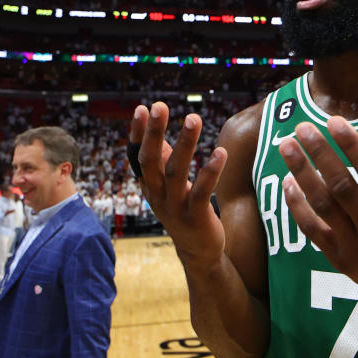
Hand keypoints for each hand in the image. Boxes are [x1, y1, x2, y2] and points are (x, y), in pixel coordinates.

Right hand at [129, 102, 226, 267]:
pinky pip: (201, 192)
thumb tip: (155, 128)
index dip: (137, 133)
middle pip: (151, 160)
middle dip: (154, 132)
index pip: (137, 155)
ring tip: (193, 119)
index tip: (141, 108)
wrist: (198, 251)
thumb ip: (163, 159)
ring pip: (176, 172)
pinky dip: (210, 172)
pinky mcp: (196, 218)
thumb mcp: (169, 185)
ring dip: (185, 144)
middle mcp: (157, 195)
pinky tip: (221, 152)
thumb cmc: (184, 210)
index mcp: (149, 185)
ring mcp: (175, 208)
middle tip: (159, 105)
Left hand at [278, 117, 357, 302]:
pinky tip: (287, 181)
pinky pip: (312, 230)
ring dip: (301, 174)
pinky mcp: (340, 260)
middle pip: (341, 187)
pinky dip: (297, 206)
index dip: (352, 146)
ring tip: (285, 146)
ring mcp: (356, 247)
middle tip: (302, 127)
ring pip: (322, 206)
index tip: (334, 120)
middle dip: (319, 154)